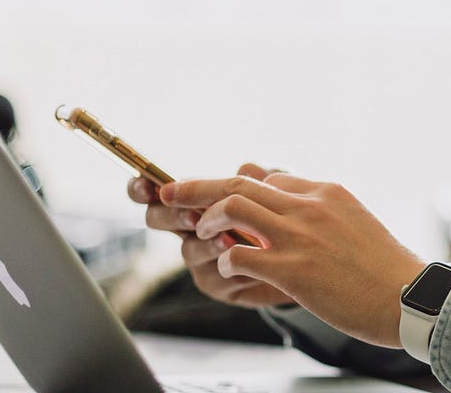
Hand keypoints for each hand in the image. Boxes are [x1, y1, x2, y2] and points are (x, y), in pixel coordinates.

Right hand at [128, 163, 293, 307]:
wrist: (308, 259)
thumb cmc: (288, 216)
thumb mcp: (281, 189)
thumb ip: (262, 176)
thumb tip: (246, 168)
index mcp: (197, 199)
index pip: (156, 190)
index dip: (142, 186)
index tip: (147, 185)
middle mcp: (191, 227)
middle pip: (158, 219)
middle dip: (171, 216)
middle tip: (194, 216)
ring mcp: (201, 257)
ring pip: (188, 250)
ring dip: (206, 244)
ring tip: (229, 240)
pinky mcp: (218, 283)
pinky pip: (213, 277)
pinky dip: (232, 268)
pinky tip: (253, 263)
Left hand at [161, 173, 427, 347]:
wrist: (409, 298)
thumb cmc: (387, 271)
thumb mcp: (356, 224)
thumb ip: (323, 213)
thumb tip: (295, 213)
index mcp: (326, 192)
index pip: (269, 177)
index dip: (238, 188)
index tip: (220, 200)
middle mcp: (310, 206)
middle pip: (240, 181)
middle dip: (197, 185)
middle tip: (170, 191)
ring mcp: (300, 236)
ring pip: (232, 208)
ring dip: (208, 221)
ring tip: (204, 235)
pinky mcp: (293, 270)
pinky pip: (240, 254)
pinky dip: (226, 261)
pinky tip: (231, 270)